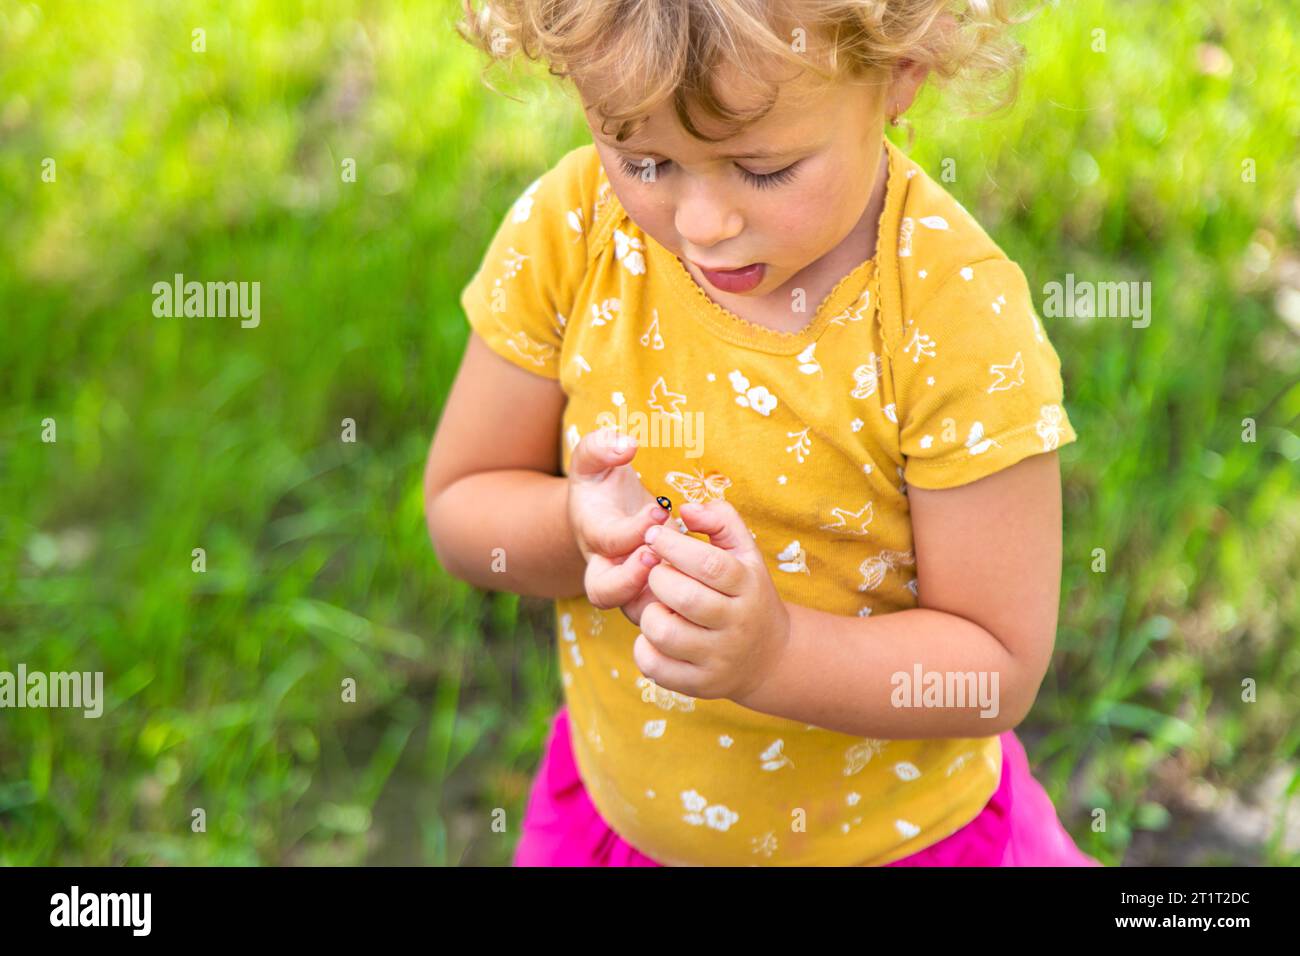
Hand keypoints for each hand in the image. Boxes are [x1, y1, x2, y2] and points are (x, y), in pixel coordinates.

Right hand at [567, 427, 669, 613]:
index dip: (634, 529)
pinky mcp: (647, 596)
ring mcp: (626, 586)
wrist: (602, 516)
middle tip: (657, 557)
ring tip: (686, 572)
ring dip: (661, 597)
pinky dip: (680, 604)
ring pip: (634, 610)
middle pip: (603, 592)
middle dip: (631, 579)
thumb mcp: (591, 460)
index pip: (608, 540)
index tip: (661, 509)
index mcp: (593, 533)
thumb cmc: (599, 485)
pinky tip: (705, 580)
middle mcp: (605, 566)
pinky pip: (661, 613)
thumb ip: (601, 446)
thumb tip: (626, 444)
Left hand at [634, 499, 790, 701]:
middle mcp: (737, 624)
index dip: (674, 546)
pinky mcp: (700, 685)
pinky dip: (644, 648)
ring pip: (665, 633)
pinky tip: (654, 634)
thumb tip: (685, 509)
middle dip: (657, 578)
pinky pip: (655, 667)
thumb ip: (720, 519)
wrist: (768, 656)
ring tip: (658, 606)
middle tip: (655, 573)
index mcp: (748, 586)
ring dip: (649, 613)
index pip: (709, 564)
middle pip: (685, 598)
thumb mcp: (744, 552)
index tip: (654, 535)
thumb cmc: (745, 592)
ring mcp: (719, 658)